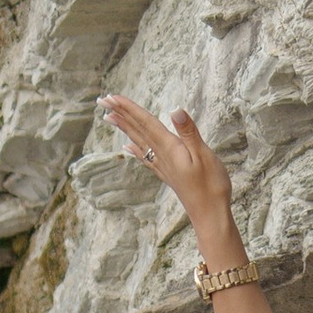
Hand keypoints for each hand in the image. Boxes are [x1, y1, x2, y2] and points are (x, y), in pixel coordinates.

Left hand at [101, 95, 234, 237]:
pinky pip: (146, 158)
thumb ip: (188, 132)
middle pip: (138, 130)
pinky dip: (135, 150)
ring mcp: (163, 166)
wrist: (210, 216)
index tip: (111, 97)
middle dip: (120, 114)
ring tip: (109, 118)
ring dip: (124, 128)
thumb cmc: (211, 186)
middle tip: (102, 101)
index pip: (146, 122)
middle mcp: (162, 156)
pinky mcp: (168, 174)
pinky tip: (127, 147)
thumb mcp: (204, 155)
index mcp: (170, 148)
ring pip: (139, 142)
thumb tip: (174, 109)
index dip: (129, 108)